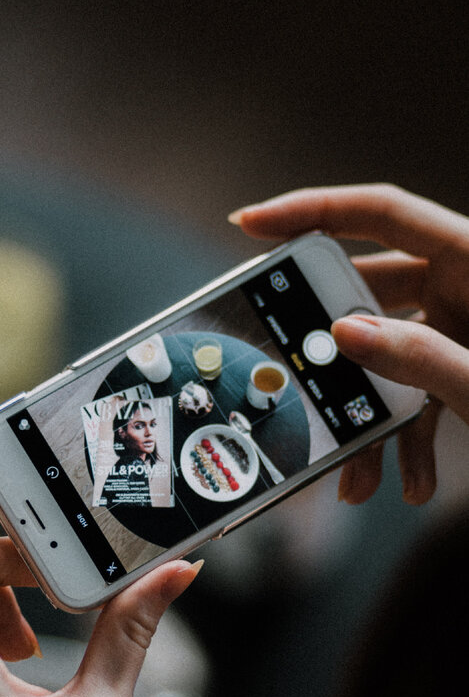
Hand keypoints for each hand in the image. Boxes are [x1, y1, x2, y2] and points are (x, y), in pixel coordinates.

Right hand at [230, 184, 468, 503]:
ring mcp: (468, 327)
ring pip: (389, 362)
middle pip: (371, 300)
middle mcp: (467, 284)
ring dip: (369, 422)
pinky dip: (409, 441)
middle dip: (331, 357)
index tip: (250, 226)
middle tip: (291, 381)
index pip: (381, 213)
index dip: (311, 211)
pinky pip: (420, 396)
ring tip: (358, 479)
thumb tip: (343, 335)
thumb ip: (420, 358)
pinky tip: (411, 485)